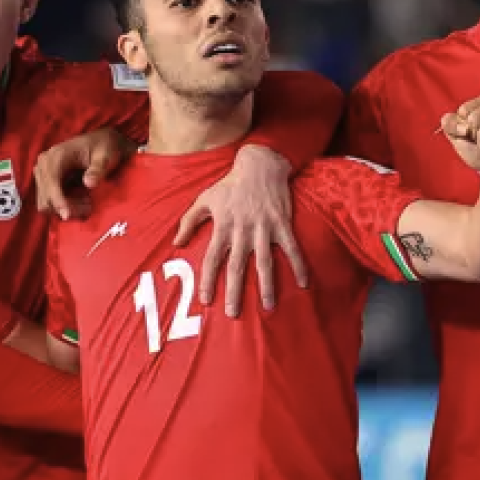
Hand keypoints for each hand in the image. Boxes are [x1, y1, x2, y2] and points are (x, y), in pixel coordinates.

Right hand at [34, 127, 130, 220]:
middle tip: (89, 206)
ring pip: (46, 204)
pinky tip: (80, 200)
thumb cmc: (105, 148)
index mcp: (56, 155)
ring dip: (66, 209)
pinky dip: (64, 207)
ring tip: (87, 202)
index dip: (58, 201)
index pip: (51, 182)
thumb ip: (98, 169)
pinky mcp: (46, 183)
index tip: (68, 215)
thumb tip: (88, 183)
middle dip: (66, 207)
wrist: (102, 143)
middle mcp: (44, 164)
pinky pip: (50, 203)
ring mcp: (43, 174)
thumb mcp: (106, 157)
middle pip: (46, 197)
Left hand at [173, 145, 309, 316]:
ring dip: (266, 286)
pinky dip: (298, 266)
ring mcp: (263, 228)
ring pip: (264, 262)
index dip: (207, 280)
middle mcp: (242, 231)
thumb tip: (176, 243)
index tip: (205, 300)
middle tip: (233, 313)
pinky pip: (291, 249)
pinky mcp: (281, 224)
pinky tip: (303, 283)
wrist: (260, 165)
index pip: (211, 259)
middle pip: (236, 267)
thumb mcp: (204, 199)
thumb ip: (188, 221)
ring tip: (268, 306)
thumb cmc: (230, 185)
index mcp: (223, 227)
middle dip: (234, 291)